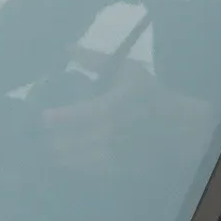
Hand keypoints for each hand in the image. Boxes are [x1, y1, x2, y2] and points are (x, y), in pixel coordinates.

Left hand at [42, 63, 215, 176]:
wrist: (179, 127)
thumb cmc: (151, 95)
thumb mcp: (127, 70)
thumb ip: (94, 60)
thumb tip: (66, 47)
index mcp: (113, 105)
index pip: (79, 114)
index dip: (57, 118)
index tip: (44, 117)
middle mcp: (112, 132)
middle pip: (72, 142)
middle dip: (53, 141)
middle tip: (41, 137)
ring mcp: (115, 154)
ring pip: (78, 160)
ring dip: (61, 156)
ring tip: (52, 150)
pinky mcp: (119, 169)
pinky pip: (90, 172)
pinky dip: (76, 168)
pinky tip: (69, 161)